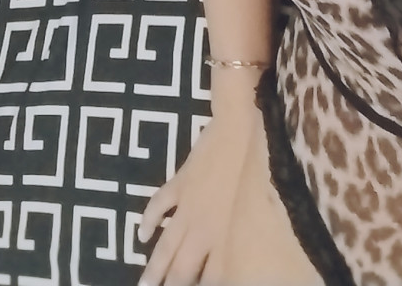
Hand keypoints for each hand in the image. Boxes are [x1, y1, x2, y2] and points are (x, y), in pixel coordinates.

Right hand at [138, 109, 258, 285]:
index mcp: (225, 240)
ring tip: (143, 285)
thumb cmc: (259, 172)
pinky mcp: (180, 184)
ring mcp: (188, 207)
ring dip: (153, 268)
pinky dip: (148, 220)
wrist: (240, 131)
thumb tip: (236, 261)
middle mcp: (203, 231)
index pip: (209, 279)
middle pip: (182, 269)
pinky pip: (159, 206)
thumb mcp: (255, 214)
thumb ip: (242, 242)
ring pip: (166, 246)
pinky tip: (142, 234)